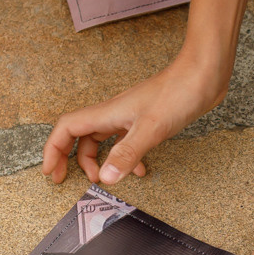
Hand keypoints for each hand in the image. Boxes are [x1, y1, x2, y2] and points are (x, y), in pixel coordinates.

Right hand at [40, 57, 226, 185]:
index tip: (50, 172)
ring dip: (97, 160)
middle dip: (69, 158)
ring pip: (101, 140)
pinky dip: (125, 158)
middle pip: (79, 136)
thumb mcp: (151, 128)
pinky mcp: (145, 120)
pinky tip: (139, 169)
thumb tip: (106, 178)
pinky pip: (124, 141)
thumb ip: (126, 154)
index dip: (53, 150)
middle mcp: (113, 114)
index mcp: (107, 113)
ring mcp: (129, 116)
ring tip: (102, 178)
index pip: (66, 129)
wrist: (203, 75)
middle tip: (64, 179)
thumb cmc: (178, 93)